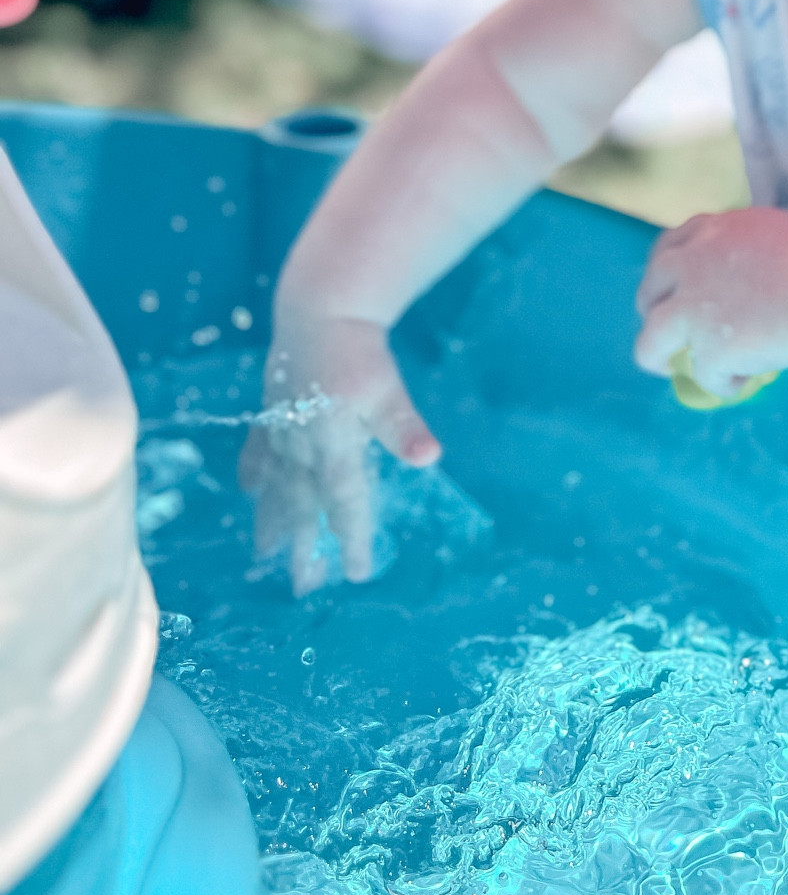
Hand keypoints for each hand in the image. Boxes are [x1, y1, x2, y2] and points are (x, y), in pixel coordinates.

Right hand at [238, 312, 440, 594]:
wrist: (319, 309)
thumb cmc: (358, 350)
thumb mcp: (389, 389)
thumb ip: (404, 427)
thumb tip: (430, 458)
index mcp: (333, 444)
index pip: (344, 502)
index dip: (351, 538)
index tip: (356, 573)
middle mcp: (300, 444)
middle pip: (302, 505)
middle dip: (303, 546)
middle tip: (304, 585)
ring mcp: (280, 429)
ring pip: (275, 485)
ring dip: (272, 520)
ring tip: (265, 553)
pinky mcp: (270, 409)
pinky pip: (258, 450)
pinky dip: (254, 472)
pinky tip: (250, 491)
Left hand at [635, 207, 787, 395]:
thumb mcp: (767, 229)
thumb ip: (734, 242)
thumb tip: (730, 265)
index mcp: (706, 234)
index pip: (668, 249)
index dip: (667, 271)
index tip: (674, 285)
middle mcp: (688, 270)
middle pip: (648, 292)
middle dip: (651, 309)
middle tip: (667, 326)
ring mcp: (693, 314)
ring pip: (648, 345)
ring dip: (656, 356)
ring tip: (667, 368)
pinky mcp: (709, 352)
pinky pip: (705, 376)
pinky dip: (723, 382)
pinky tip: (740, 382)